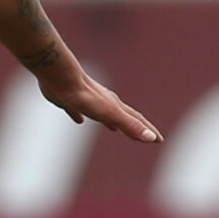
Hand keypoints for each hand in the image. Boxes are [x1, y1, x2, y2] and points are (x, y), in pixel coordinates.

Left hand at [40, 65, 161, 144]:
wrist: (60, 77)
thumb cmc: (85, 96)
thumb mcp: (111, 114)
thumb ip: (130, 125)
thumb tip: (151, 138)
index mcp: (115, 106)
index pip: (137, 120)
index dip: (148, 131)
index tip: (158, 140)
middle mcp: (104, 102)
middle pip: (123, 115)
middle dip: (134, 125)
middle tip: (142, 134)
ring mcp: (87, 100)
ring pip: (102, 113)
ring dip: (109, 121)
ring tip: (112, 128)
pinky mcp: (69, 100)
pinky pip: (78, 110)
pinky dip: (81, 115)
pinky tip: (79, 119)